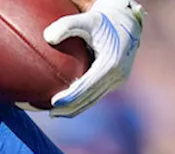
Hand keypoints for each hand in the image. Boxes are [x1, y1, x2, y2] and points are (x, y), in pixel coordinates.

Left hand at [44, 0, 144, 116]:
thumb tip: (47, 37)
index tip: (53, 103)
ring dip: (76, 108)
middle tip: (51, 113)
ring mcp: (119, 79)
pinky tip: (67, 104)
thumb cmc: (103, 19)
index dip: (70, 97)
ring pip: (95, 99)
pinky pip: (98, 94)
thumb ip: (66, 25)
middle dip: (71, 108)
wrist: (127, 21)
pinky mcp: (118, 80)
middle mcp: (118, 74)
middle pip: (91, 98)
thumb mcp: (86, 19)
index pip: (87, 86)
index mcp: (111, 62)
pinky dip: (83, 101)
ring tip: (56, 113)